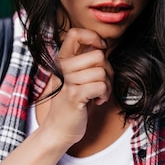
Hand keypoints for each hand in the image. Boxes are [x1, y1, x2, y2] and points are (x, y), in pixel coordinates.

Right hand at [38, 28, 112, 147]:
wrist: (58, 130)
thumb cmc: (71, 103)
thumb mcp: (76, 77)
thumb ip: (85, 62)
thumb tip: (102, 47)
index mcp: (63, 60)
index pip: (75, 34)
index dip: (92, 37)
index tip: (99, 50)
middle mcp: (63, 68)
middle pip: (97, 55)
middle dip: (107, 70)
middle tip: (100, 83)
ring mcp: (68, 82)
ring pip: (102, 72)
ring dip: (107, 86)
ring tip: (97, 94)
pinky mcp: (74, 96)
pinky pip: (101, 86)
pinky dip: (104, 95)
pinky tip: (96, 101)